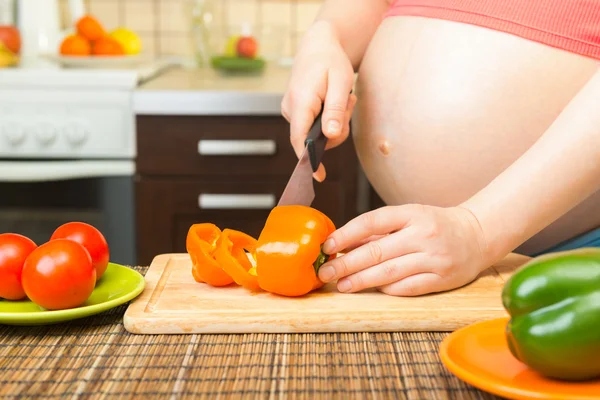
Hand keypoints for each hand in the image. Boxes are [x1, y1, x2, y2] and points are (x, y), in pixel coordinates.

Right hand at [281, 20, 356, 181]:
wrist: (318, 46)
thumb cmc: (330, 61)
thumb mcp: (340, 83)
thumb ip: (335, 111)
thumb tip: (331, 136)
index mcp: (300, 102)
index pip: (299, 139)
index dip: (308, 159)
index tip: (318, 176)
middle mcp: (290, 109)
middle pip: (314, 138)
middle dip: (337, 129)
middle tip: (348, 104)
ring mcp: (291, 111)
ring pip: (316, 132)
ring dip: (335, 122)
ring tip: (342, 99)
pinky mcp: (296, 112)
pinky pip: (314, 126)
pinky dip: (328, 118)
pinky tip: (333, 101)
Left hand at [317, 204, 491, 295]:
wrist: (477, 235)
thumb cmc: (435, 225)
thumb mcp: (409, 217)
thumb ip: (379, 230)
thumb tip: (343, 245)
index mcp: (412, 214)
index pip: (372, 221)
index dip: (347, 234)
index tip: (328, 246)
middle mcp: (423, 235)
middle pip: (377, 251)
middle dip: (347, 263)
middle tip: (326, 272)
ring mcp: (434, 258)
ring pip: (390, 272)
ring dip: (362, 280)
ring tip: (342, 285)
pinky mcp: (442, 279)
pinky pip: (408, 287)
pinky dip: (387, 289)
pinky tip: (371, 290)